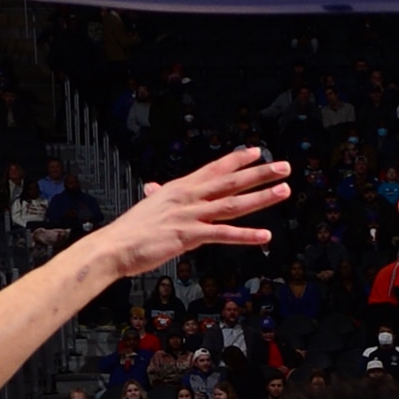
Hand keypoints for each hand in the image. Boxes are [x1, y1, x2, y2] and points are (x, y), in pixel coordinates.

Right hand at [93, 146, 290, 280]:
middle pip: (230, 181)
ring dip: (260, 197)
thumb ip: (158, 197)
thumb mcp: (148, 207)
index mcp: (179, 188)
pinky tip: (265, 236)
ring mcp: (189, 215)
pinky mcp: (188, 236)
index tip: (257, 152)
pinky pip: (222, 234)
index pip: (213, 168)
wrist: (114, 246)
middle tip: (284, 166)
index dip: (236, 160)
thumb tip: (153, 188)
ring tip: (284, 190)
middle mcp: (187, 196)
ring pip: (232, 203)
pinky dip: (245, 235)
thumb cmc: (130, 231)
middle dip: (259, 173)